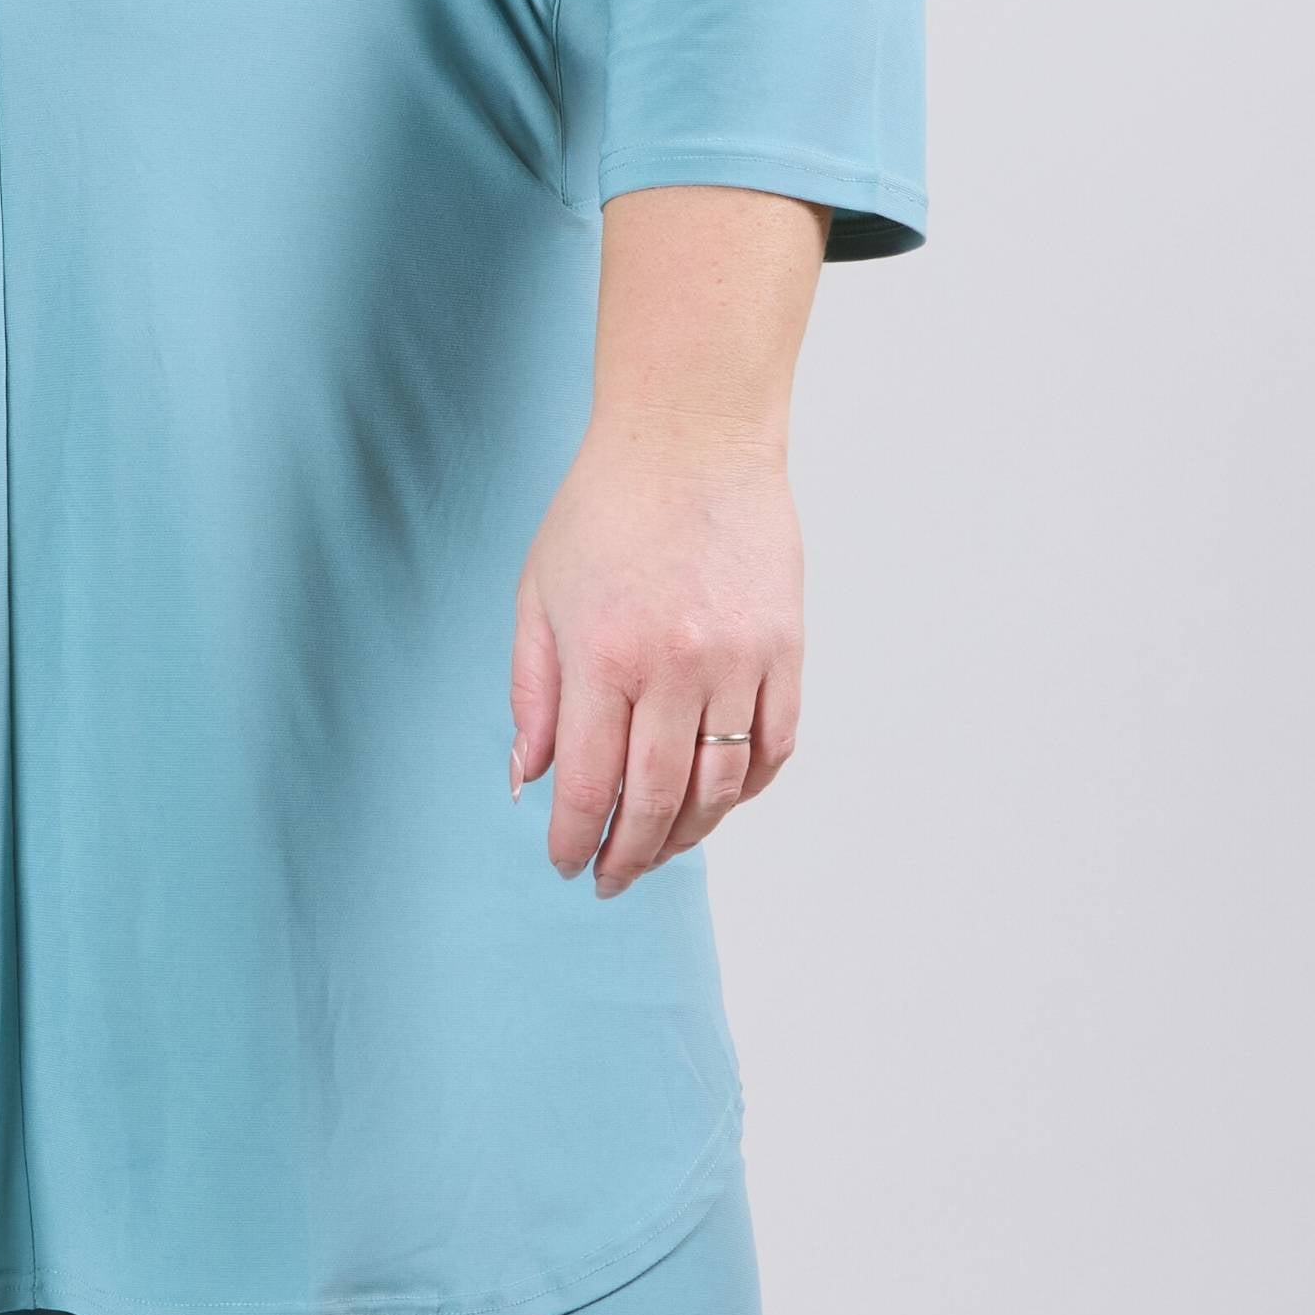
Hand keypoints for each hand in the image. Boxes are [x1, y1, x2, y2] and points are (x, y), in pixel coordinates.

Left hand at [507, 417, 801, 893]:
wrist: (691, 436)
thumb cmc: (603, 508)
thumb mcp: (539, 592)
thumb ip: (532, 692)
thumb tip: (528, 781)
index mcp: (603, 654)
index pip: (588, 784)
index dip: (575, 840)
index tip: (566, 866)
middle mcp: (674, 667)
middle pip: (657, 801)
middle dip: (629, 855)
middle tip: (612, 878)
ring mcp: (740, 659)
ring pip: (721, 787)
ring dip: (690, 834)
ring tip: (660, 848)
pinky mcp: (787, 648)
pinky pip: (775, 747)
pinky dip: (747, 787)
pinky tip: (717, 799)